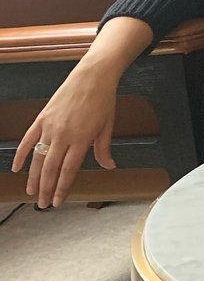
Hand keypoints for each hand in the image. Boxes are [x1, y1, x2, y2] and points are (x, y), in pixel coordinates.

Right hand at [12, 65, 119, 208]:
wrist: (92, 77)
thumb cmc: (103, 100)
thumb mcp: (108, 126)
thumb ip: (103, 149)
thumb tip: (108, 166)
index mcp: (81, 139)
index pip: (68, 171)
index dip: (62, 188)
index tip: (57, 201)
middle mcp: (63, 135)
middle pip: (50, 169)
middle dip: (45, 188)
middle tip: (42, 204)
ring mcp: (50, 127)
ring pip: (37, 158)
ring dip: (32, 177)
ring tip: (30, 192)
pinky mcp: (41, 119)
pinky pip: (28, 140)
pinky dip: (20, 155)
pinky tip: (17, 168)